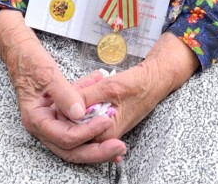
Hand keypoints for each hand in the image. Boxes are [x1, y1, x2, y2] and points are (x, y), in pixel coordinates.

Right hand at [0, 11, 126, 163]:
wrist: (22, 54)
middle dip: (96, 152)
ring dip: (97, 145)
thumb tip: (80, 114)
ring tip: (118, 146)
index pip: (64, 137)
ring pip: (76, 145)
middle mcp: (43, 128)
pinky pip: (78, 129)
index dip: (87, 132)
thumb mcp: (48, 75)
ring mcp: (51, 124)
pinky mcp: (60, 118)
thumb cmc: (30, 62)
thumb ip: (65, 94)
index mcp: (36, 120)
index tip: (105, 122)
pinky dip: (94, 130)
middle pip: (71, 150)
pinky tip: (110, 130)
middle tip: (118, 147)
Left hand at [76, 32, 199, 140]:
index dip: (64, 109)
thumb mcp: (109, 87)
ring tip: (91, 80)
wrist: (154, 81)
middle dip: (71, 102)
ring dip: (79, 97)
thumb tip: (63, 105)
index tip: (67, 90)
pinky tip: (92, 83)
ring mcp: (102, 128)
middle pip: (72, 124)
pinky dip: (85, 97)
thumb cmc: (137, 85)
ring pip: (78, 116)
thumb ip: (85, 98)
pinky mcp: (103, 120)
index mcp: (105, 134)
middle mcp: (103, 136)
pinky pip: (86, 111)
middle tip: (80, 83)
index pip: (71, 129)